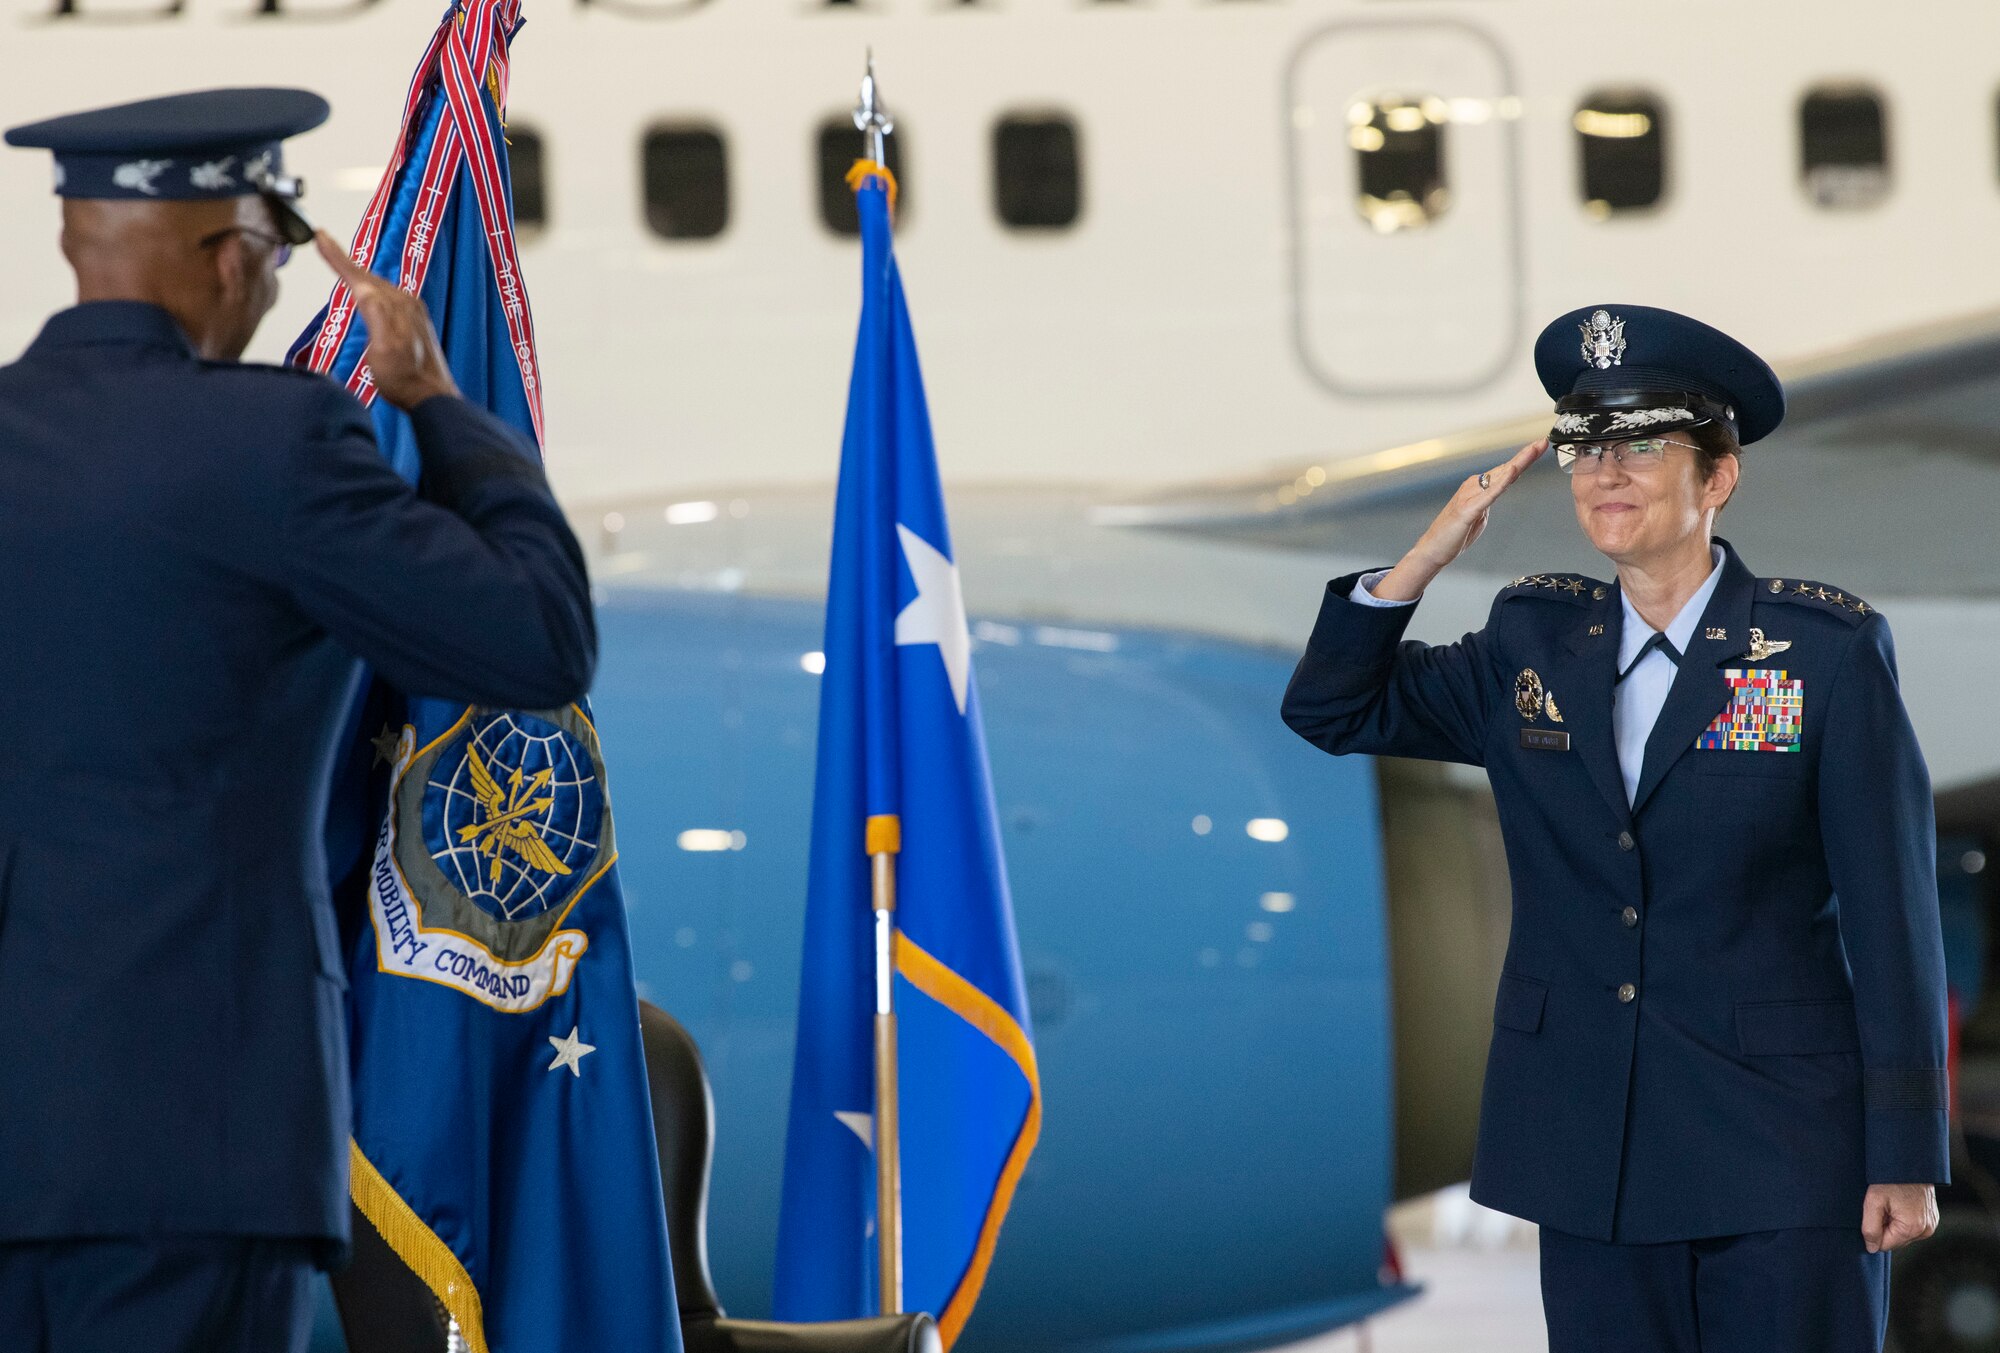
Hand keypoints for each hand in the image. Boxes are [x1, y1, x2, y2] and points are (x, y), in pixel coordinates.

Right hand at [313, 230, 461, 410]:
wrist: (433, 397)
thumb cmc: (404, 379)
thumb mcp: (382, 349)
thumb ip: (376, 316)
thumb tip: (365, 288)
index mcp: (393, 306)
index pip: (359, 276)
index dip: (337, 257)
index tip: (320, 236)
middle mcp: (405, 302)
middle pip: (367, 276)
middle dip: (344, 260)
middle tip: (324, 242)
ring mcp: (412, 310)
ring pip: (378, 284)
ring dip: (357, 272)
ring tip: (339, 261)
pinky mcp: (415, 321)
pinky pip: (387, 295)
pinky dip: (371, 286)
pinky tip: (367, 290)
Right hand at [1371, 439, 1547, 601]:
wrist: (1432, 549)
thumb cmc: (1454, 535)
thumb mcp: (1479, 514)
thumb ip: (1488, 500)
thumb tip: (1500, 488)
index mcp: (1476, 488)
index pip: (1504, 472)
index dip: (1523, 459)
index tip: (1538, 447)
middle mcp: (1473, 487)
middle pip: (1505, 469)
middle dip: (1525, 455)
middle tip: (1542, 441)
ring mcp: (1469, 497)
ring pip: (1499, 477)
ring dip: (1518, 463)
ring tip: (1533, 450)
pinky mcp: (1467, 510)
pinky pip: (1488, 495)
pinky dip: (1502, 483)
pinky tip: (1513, 472)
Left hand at [1862, 1183, 1937, 1252]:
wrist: (1910, 1163)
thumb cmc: (1890, 1180)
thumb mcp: (1873, 1202)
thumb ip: (1870, 1228)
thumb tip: (1871, 1248)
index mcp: (1912, 1229)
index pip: (1885, 1245)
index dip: (1874, 1231)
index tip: (1875, 1213)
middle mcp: (1925, 1231)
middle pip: (1895, 1242)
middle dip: (1885, 1227)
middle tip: (1883, 1207)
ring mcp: (1931, 1225)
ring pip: (1903, 1236)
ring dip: (1894, 1224)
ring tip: (1892, 1204)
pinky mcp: (1932, 1220)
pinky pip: (1912, 1228)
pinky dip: (1903, 1220)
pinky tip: (1900, 1205)